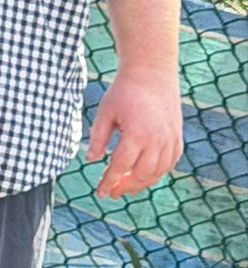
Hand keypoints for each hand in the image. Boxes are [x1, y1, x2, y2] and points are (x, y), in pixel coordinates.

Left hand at [85, 69, 182, 198]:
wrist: (151, 75)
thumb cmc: (124, 92)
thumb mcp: (105, 112)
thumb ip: (98, 137)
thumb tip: (90, 159)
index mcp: (136, 135)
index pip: (121, 167)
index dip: (109, 181)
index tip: (100, 192)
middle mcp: (157, 141)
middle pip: (141, 174)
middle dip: (125, 186)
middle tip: (112, 192)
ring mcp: (170, 140)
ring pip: (157, 172)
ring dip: (141, 183)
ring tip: (125, 185)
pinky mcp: (177, 138)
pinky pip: (169, 163)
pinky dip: (156, 172)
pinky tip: (143, 174)